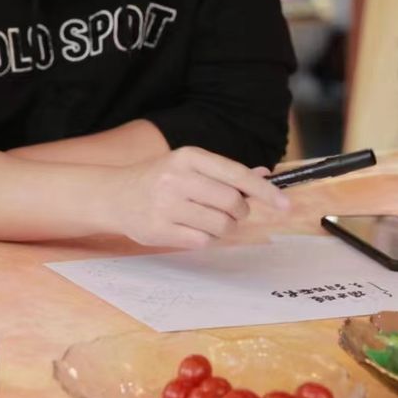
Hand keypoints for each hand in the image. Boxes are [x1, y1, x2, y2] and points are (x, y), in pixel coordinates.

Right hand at [101, 146, 289, 248]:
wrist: (112, 195)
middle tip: (227, 211)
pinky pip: (203, 241)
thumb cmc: (157, 179)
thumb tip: (265, 174)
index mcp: (187, 156)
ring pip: (221, 225)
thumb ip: (225, 172)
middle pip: (233, 203)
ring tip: (204, 220)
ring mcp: (166, 204)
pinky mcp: (159, 229)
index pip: (236, 174)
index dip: (265, 191)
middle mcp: (176, 178)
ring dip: (222, 228)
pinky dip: (204, 238)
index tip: (285, 205)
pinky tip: (188, 229)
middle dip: (238, 212)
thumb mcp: (187, 166)